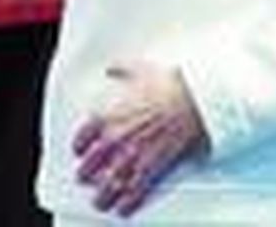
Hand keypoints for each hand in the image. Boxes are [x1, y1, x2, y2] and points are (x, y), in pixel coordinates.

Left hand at [73, 62, 208, 216]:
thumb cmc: (170, 85)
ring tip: (100, 202)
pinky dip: (127, 203)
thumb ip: (123, 69)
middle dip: (87, 174)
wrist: (195, 101)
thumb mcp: (141, 70)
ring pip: (108, 183)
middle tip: (86, 178)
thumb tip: (112, 67)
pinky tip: (123, 209)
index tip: (81, 151)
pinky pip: (133, 191)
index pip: (83, 137)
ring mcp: (132, 155)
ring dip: (102, 196)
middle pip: (91, 164)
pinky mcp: (151, 168)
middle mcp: (115, 138)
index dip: (80, 146)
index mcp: (110, 115)